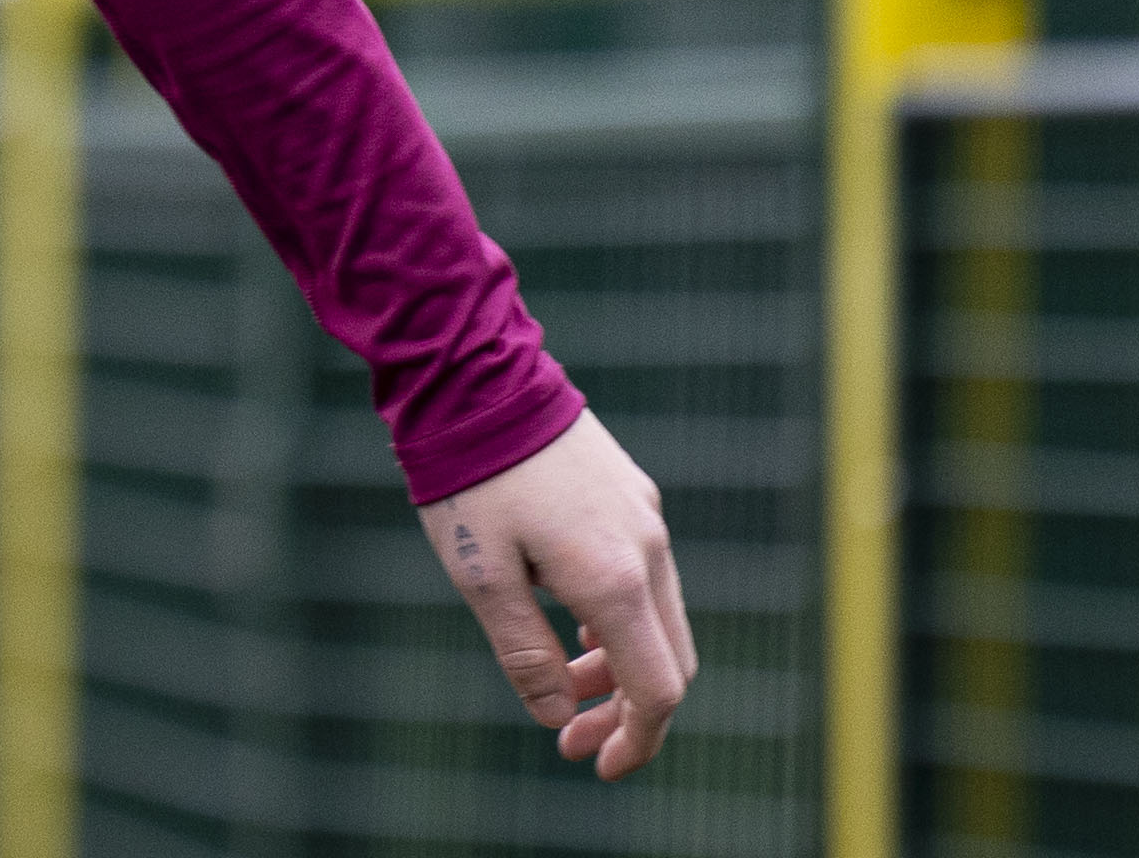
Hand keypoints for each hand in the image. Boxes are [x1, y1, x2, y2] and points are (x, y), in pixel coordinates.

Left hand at [414, 411, 692, 778]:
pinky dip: (620, 618)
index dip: (636, 740)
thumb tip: (557, 714)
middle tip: (570, 739)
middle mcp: (648, 549)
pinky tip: (572, 626)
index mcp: (614, 578)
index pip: (656, 689)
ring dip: (620, 664)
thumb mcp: (481, 578)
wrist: (476, 374)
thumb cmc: (470, 479)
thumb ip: (525, 653)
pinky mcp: (632, 493)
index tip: (597, 765)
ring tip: (564, 685)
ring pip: (658, 618)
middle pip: (668, 660)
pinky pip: (646, 577)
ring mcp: (645, 517)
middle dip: (627, 711)